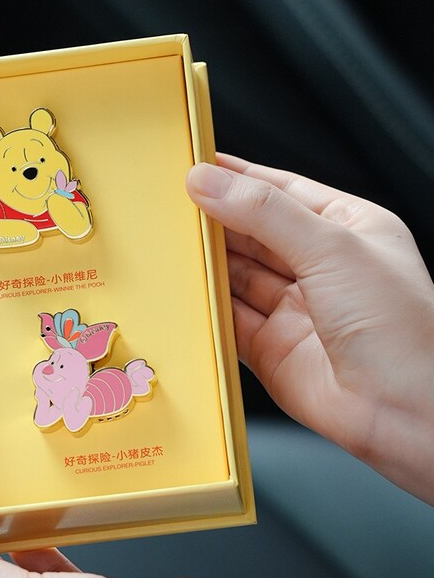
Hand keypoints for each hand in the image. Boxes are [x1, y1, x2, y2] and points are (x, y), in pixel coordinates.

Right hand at [186, 155, 433, 501]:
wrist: (411, 413)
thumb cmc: (402, 329)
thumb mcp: (331, 248)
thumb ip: (264, 213)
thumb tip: (209, 182)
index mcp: (346, 229)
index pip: (279, 190)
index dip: (236, 177)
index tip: (193, 164)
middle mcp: (319, 267)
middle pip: (251, 233)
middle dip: (213, 220)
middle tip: (168, 207)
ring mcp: (293, 310)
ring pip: (235, 278)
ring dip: (205, 265)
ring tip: (168, 246)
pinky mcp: (271, 350)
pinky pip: (227, 322)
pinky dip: (204, 310)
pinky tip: (184, 296)